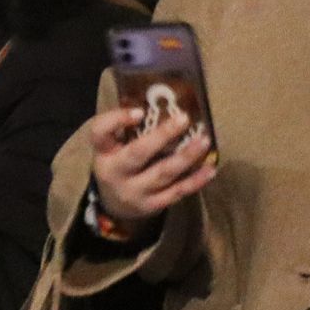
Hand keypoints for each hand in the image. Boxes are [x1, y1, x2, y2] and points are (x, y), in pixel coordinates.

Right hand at [86, 105, 215, 225]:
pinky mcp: (152, 205)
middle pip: (137, 153)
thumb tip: (158, 103)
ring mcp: (134, 191)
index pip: (100, 133)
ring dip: (186, 156)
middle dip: (162, 136)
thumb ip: (126, 129)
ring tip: (204, 140)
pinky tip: (210, 169)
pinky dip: (195, 180)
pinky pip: (177, 192)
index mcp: (102, 152)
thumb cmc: (118, 163)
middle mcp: (115, 172)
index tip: (140, 111)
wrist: (114, 204)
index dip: (117, 120)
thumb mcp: (111, 147)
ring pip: (163, 173)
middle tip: (184, 119)